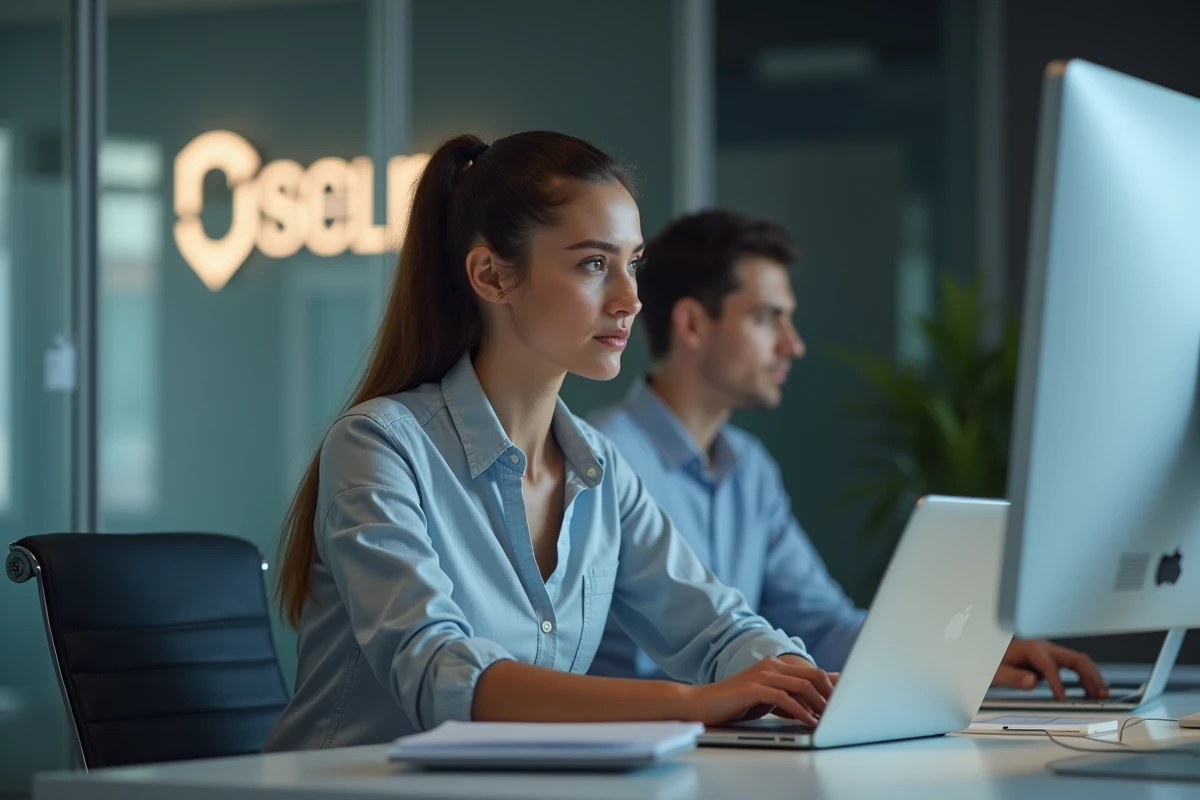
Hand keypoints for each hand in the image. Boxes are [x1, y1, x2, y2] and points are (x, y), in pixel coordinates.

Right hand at [682, 656, 834, 726]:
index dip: (833, 688)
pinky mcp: (753, 688)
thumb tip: (818, 705)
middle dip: (832, 696)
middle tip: (841, 714)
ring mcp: (762, 675)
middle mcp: (771, 665)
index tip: (845, 705)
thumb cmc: (735, 703)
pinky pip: (785, 698)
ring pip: (803, 685)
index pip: (814, 672)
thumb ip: (790, 697)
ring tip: (828, 721)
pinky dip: (801, 711)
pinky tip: (808, 722)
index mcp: (776, 665)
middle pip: (814, 675)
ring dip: (820, 705)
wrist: (702, 703)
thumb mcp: (768, 698)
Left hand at [992, 639, 1107, 699]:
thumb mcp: (996, 671)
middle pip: (1074, 659)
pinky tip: (1092, 688)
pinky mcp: (1053, 658)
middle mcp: (1044, 647)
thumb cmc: (993, 662)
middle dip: (1089, 676)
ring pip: (1079, 660)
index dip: (1058, 684)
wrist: (990, 652)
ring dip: (1093, 676)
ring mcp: (1050, 651)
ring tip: (1102, 693)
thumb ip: (1013, 677)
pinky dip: (1086, 675)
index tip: (1062, 699)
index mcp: (1031, 649)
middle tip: (1098, 694)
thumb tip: (1031, 681)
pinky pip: (1075, 665)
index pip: (1050, 666)